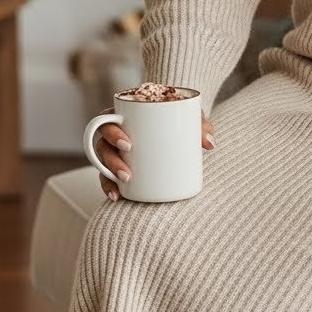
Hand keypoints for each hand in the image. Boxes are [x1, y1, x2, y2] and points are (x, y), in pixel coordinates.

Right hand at [94, 105, 215, 202]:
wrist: (178, 122)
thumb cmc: (179, 116)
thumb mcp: (189, 115)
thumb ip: (201, 125)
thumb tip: (209, 144)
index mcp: (124, 114)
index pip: (106, 120)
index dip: (112, 133)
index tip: (128, 145)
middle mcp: (114, 132)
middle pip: (102, 145)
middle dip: (111, 161)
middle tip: (128, 173)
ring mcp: (115, 150)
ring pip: (102, 163)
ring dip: (108, 176)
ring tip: (124, 184)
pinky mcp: (120, 165)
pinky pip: (107, 176)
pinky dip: (109, 186)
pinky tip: (116, 196)